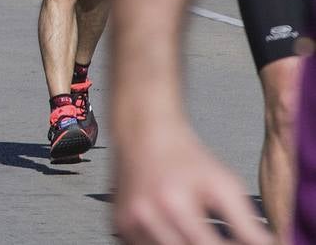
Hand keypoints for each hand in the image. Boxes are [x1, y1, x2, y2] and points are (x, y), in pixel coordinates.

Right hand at [114, 120, 270, 244]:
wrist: (143, 131)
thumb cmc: (185, 155)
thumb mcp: (224, 183)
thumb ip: (246, 222)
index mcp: (174, 204)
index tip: (238, 244)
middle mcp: (145, 216)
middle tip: (218, 235)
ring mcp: (128, 222)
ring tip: (199, 230)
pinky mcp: (119, 225)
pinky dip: (165, 244)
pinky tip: (175, 231)